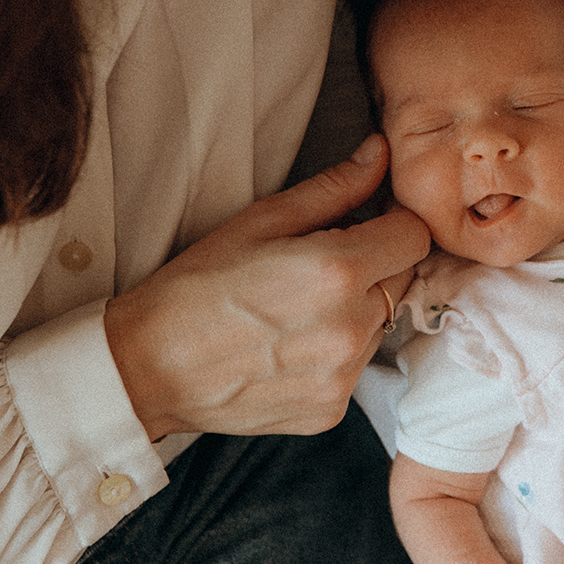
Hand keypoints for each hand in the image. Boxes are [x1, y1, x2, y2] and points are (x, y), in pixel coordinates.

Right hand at [104, 134, 428, 438]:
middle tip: (322, 261)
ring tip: (300, 305)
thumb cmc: (199, 282)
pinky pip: (356, 366)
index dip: (393, 222)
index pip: (415, 236)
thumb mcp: (262, 219)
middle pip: (403, 279)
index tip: (365, 221)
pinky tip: (290, 342)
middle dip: (377, 262)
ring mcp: (342, 377)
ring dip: (359, 308)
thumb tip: (381, 152)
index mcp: (336, 271)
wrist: (149, 366)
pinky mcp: (331, 411)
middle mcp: (349, 329)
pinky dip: (337, 351)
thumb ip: (335, 187)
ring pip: (381, 324)